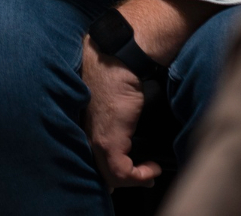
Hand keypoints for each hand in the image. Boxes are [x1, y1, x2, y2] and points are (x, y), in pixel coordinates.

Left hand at [81, 34, 161, 188]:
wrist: (119, 60)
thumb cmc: (119, 76)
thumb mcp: (116, 105)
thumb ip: (116, 122)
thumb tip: (129, 128)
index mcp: (87, 129)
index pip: (94, 160)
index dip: (113, 174)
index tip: (132, 173)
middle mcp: (87, 137)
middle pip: (102, 173)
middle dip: (125, 181)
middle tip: (145, 178)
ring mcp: (96, 140)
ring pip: (112, 176)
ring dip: (136, 179)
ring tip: (150, 171)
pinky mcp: (109, 141)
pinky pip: (121, 172)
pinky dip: (140, 175)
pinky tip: (152, 166)